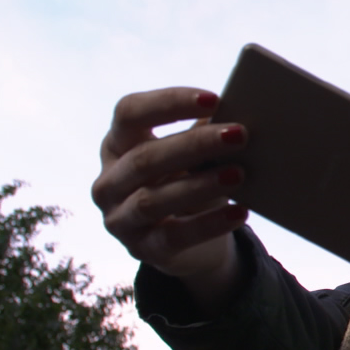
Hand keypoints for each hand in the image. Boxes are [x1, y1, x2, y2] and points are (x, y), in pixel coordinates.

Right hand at [92, 87, 250, 305]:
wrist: (189, 242)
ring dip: (199, 185)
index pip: (129, 113)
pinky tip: (239, 213)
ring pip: (153, 199)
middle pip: (145, 157)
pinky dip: (208, 225)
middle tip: (239, 134)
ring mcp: (119, 219)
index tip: (213, 99)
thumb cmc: (188, 181)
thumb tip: (240, 109)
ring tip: (240, 174)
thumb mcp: (191, 156)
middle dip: (194, 144)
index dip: (168, 103)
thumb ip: (204, 133)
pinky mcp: (141, 249)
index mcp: (116, 144)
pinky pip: (173, 236)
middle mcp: (109, 181)